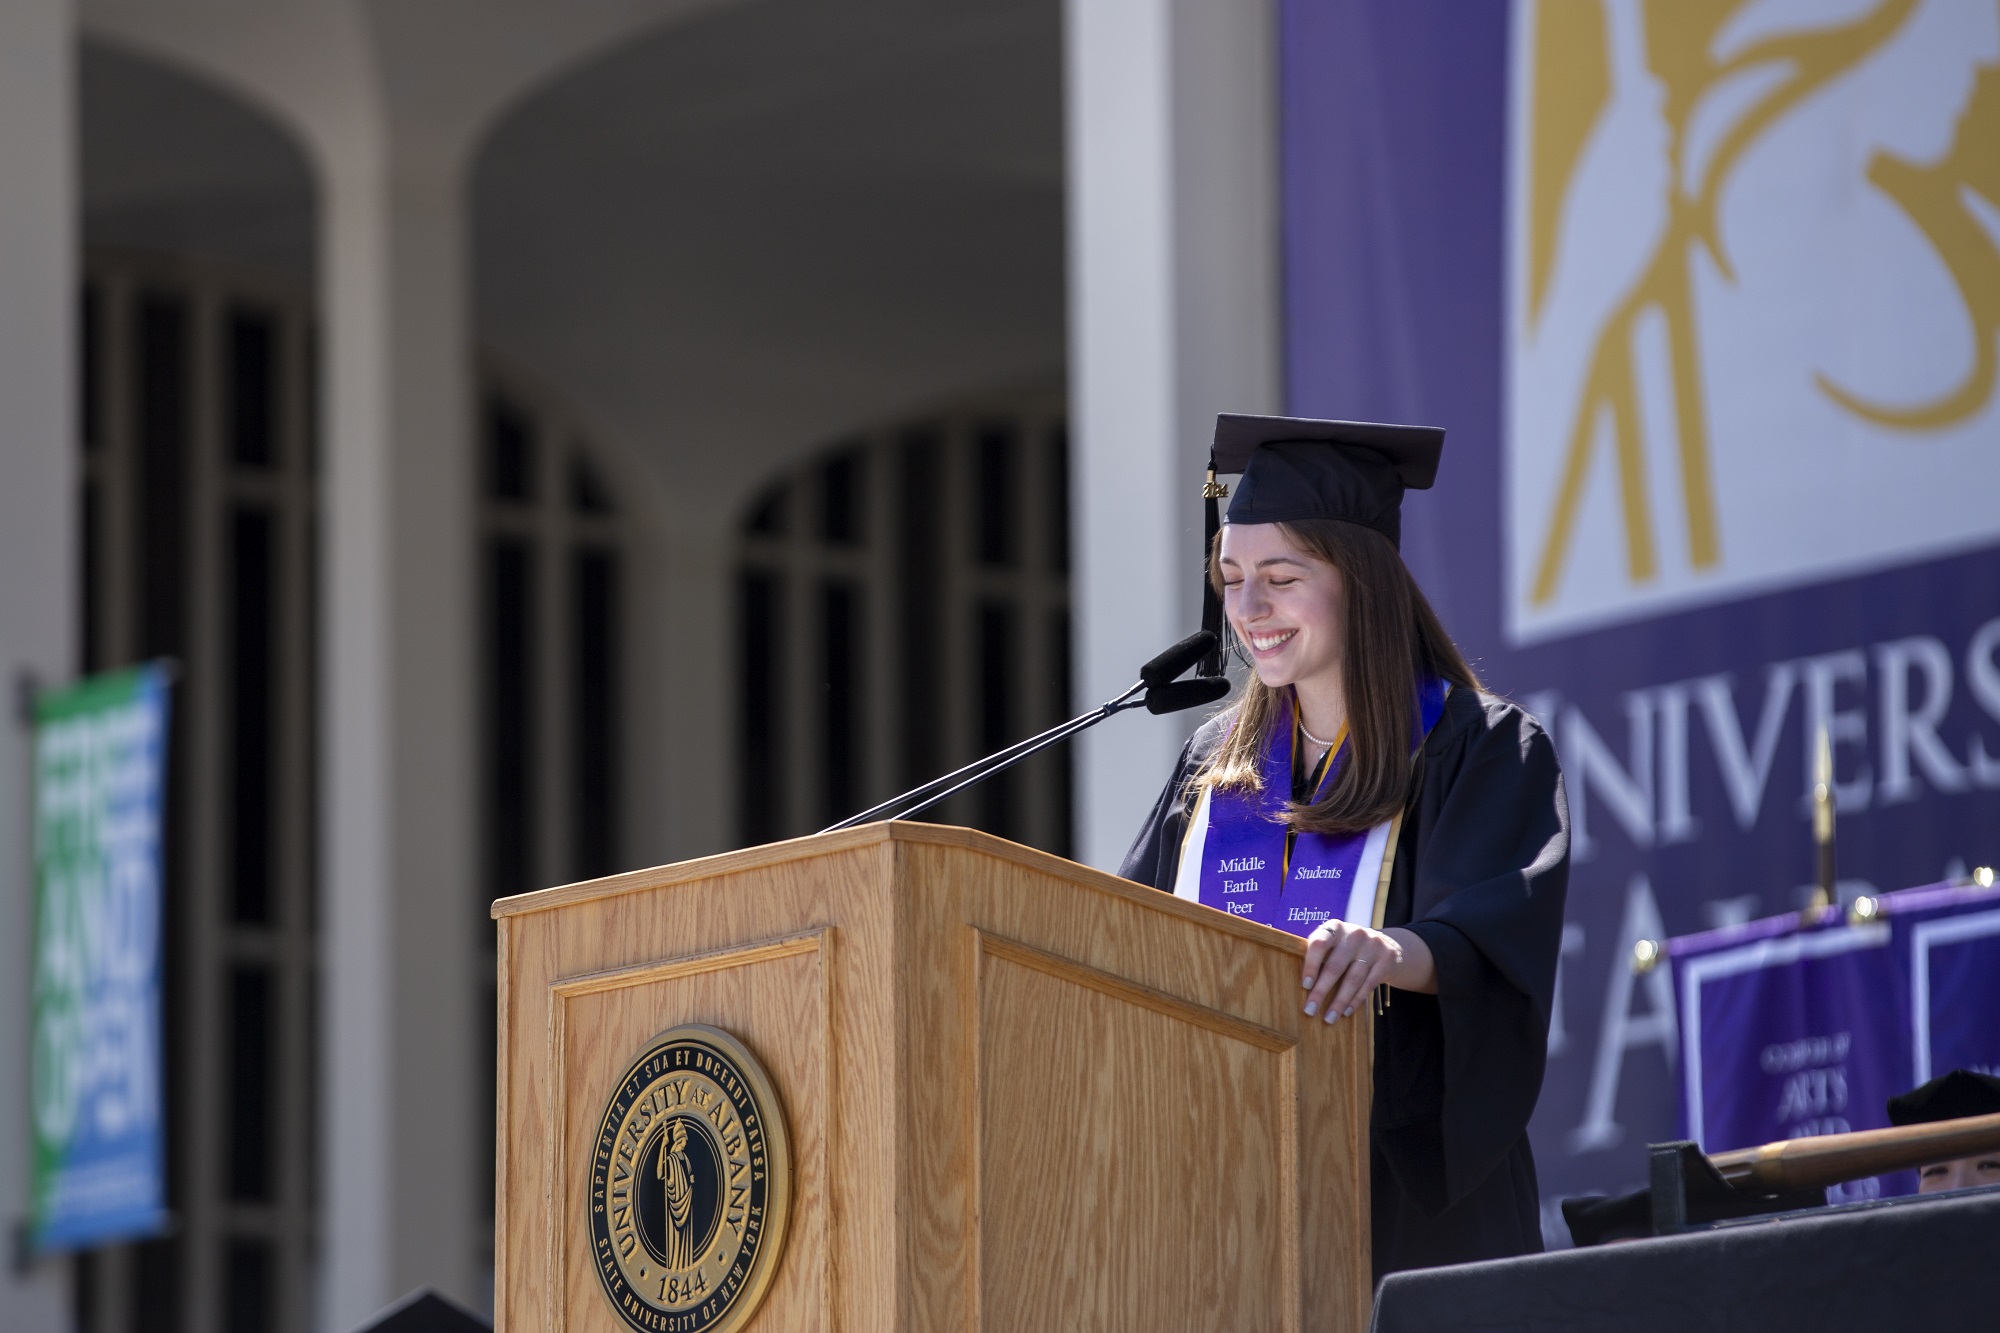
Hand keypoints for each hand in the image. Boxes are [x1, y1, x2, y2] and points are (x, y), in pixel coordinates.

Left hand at [1300, 923, 1435, 1021]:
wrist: (1386, 945)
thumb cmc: (1348, 948)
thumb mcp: (1335, 943)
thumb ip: (1319, 954)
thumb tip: (1301, 984)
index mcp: (1335, 927)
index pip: (1319, 944)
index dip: (1311, 965)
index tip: (1304, 985)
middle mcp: (1355, 934)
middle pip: (1335, 967)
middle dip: (1321, 991)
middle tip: (1310, 1010)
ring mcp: (1373, 945)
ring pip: (1353, 979)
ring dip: (1339, 1002)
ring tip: (1328, 1018)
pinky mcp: (1386, 959)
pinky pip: (1368, 985)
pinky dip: (1356, 1000)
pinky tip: (1346, 1012)